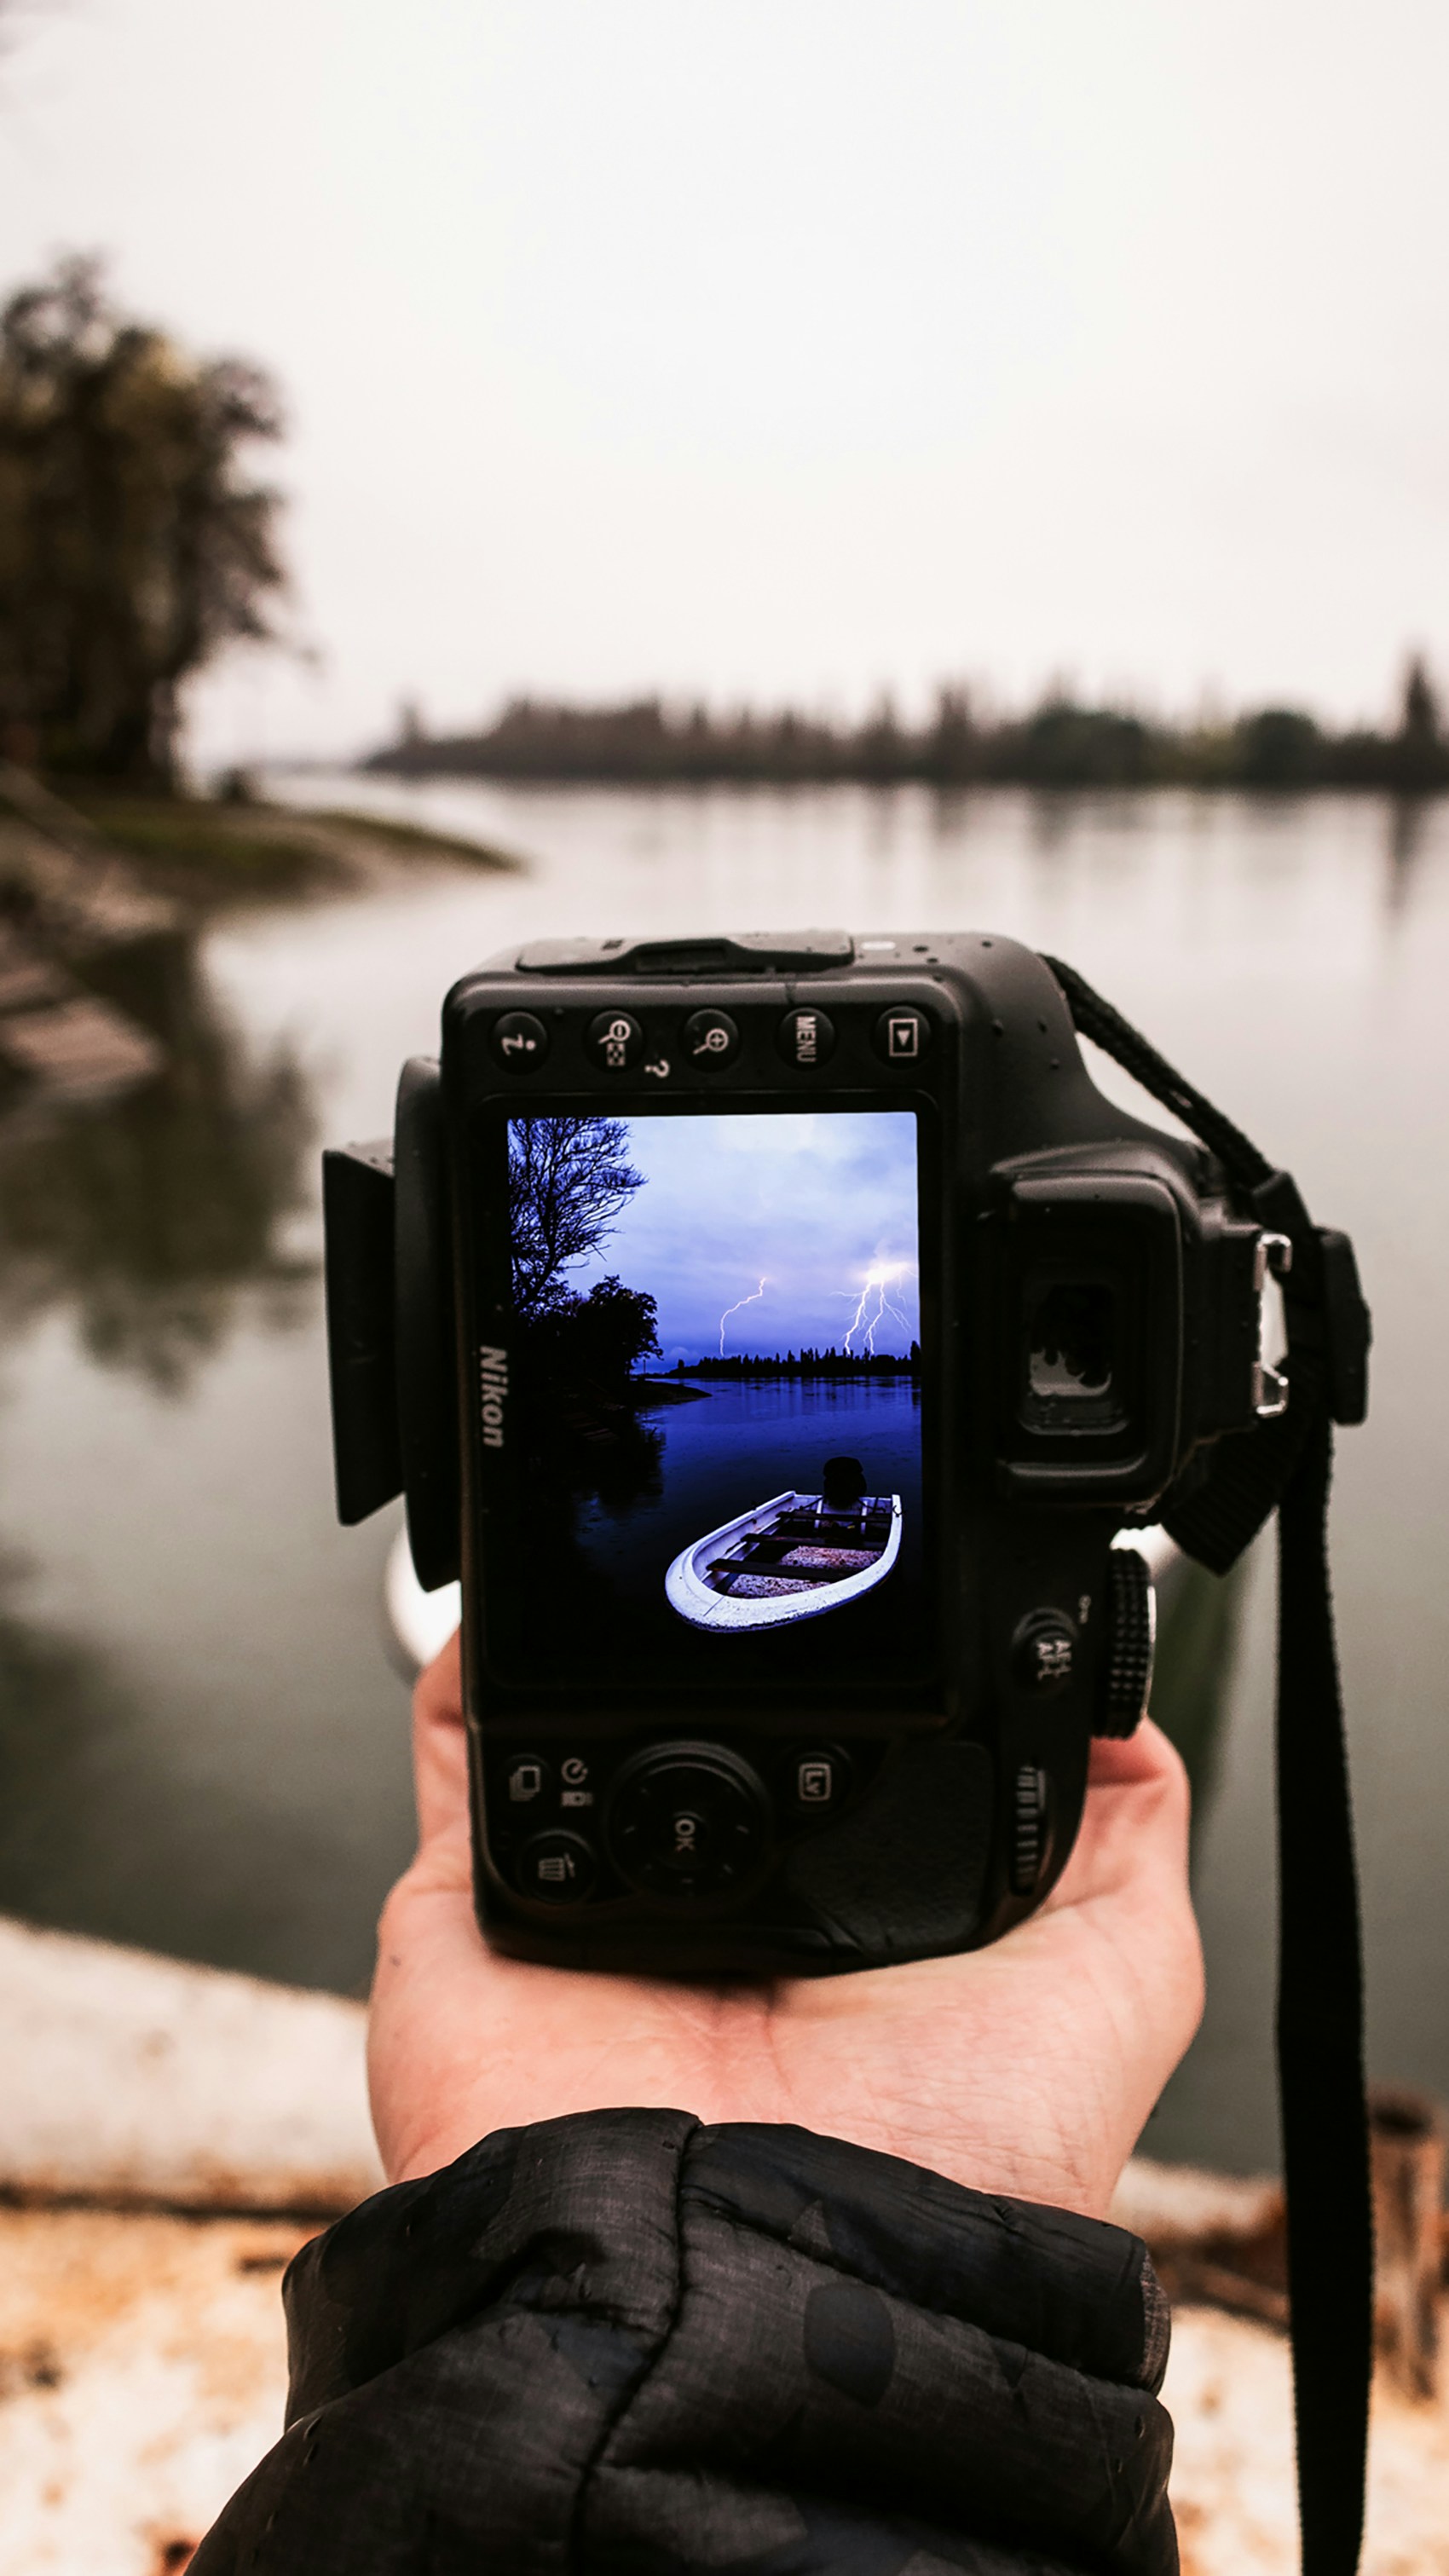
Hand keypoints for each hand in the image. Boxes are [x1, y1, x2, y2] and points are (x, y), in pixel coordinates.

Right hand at [369, 1635, 1202, 2218]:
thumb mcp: (1111, 1982)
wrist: (761, 2271)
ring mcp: (594, 1912)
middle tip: (735, 1561)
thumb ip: (1124, 1840)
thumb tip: (1117, 1715)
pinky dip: (475, 1670)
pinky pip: (463, 1756)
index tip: (865, 1580)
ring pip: (574, 1725)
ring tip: (623, 1555)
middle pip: (699, 1730)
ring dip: (590, 1635)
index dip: (853, 1671)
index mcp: (848, 1921)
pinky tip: (513, 1610)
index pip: (842, 1757)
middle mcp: (719, 1916)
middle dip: (709, 1640)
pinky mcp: (480, 1915)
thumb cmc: (943, 2161)